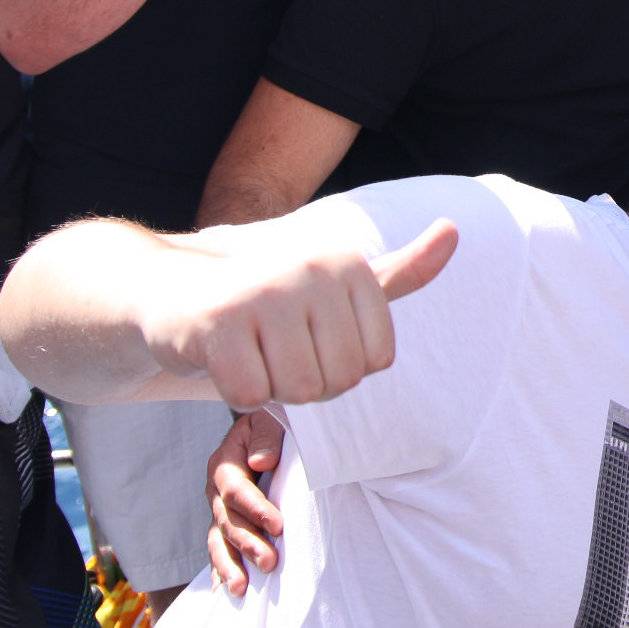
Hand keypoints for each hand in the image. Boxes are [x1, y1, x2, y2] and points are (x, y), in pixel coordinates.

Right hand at [139, 219, 457, 412]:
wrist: (174, 291)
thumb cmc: (268, 299)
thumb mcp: (341, 282)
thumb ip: (401, 271)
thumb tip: (454, 231)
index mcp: (348, 263)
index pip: (375, 361)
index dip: (339, 366)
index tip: (308, 337)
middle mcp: (311, 269)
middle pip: (340, 380)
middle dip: (305, 381)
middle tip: (273, 349)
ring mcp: (264, 292)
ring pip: (299, 392)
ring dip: (272, 388)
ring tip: (251, 351)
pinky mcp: (218, 323)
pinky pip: (251, 396)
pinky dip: (236, 392)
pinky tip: (222, 358)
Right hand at [205, 410, 285, 594]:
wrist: (265, 429)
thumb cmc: (272, 423)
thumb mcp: (269, 419)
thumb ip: (265, 437)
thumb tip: (262, 462)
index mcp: (224, 463)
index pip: (236, 490)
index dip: (256, 509)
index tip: (278, 526)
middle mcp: (216, 491)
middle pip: (227, 521)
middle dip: (247, 544)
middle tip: (270, 563)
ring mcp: (218, 511)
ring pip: (218, 541)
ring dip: (229, 565)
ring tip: (241, 588)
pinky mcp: (226, 526)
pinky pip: (219, 551)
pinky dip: (220, 572)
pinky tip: (223, 592)